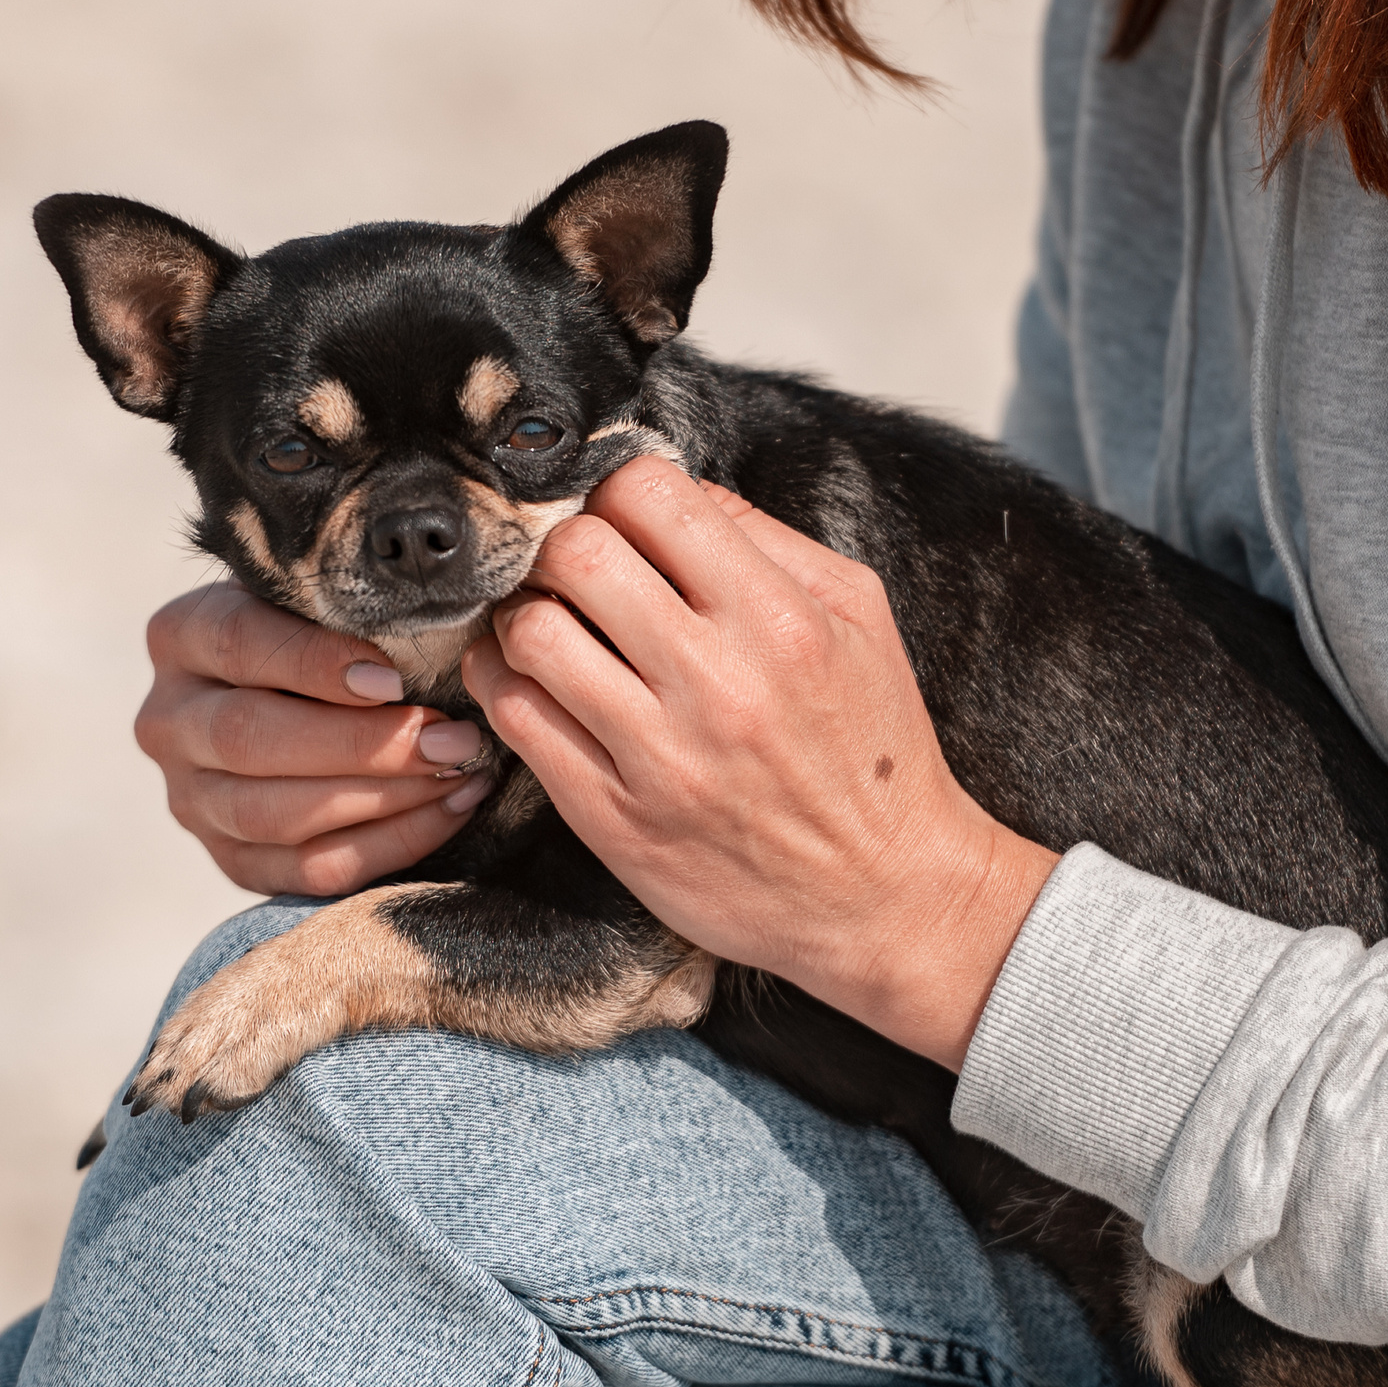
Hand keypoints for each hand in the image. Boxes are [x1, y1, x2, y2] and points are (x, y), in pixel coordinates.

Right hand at [136, 584, 493, 895]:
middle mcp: (168, 720)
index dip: (316, 664)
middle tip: (451, 739)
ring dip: (384, 798)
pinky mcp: (231, 860)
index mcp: (181, 636)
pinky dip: (390, 844)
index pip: (238, 643)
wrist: (299, 702)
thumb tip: (424, 621)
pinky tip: (449, 809)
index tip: (393, 680)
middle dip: (363, 744)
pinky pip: (309, 869)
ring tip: (458, 772)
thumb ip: (346, 608)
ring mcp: (191, 799)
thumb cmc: (328, 639)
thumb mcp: (320, 604)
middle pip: (250, 738)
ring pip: (277, 813)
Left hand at [460, 456, 1058, 1069]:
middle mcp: (715, 684)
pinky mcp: (613, 820)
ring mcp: (657, 757)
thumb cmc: (872, 755)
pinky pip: (518, 721)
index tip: (623, 516)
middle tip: (574, 567)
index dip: (620, 489)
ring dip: (522, 612)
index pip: (650, 496)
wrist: (884, 897)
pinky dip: (503, 681)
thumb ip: (771, 541)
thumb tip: (677, 492)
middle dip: (562, 544)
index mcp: (780, 620)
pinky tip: (527, 676)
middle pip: (576, 554)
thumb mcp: (861, 621)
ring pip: (530, 634)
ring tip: (547, 620)